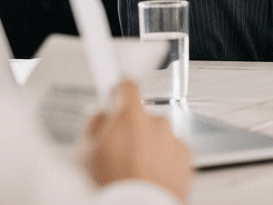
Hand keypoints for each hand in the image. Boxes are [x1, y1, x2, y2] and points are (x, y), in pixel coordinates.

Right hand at [83, 80, 191, 201]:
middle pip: (142, 116)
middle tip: (119, 150)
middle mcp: (157, 122)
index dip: (119, 91)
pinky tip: (149, 175)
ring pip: (158, 135)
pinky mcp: (185, 155)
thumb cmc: (114, 185)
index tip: (115, 95)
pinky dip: (162, 159)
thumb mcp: (87, 153)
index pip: (128, 85)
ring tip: (134, 169)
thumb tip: (100, 115)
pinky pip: (171, 151)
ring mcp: (173, 138)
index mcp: (131, 116)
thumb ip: (94, 124)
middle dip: (132, 128)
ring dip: (148, 146)